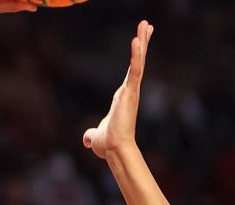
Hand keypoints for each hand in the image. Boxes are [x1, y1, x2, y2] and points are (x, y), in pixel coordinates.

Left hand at [83, 21, 153, 159]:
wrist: (113, 149)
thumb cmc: (107, 144)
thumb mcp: (95, 136)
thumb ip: (90, 135)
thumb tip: (87, 139)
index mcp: (122, 98)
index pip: (130, 72)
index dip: (135, 57)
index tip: (139, 43)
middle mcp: (129, 92)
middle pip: (138, 62)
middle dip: (143, 42)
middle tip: (147, 25)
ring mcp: (131, 91)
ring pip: (139, 62)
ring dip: (142, 42)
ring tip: (146, 25)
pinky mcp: (130, 93)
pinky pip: (134, 70)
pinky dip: (135, 55)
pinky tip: (137, 40)